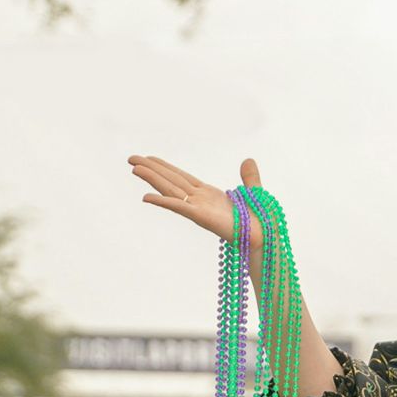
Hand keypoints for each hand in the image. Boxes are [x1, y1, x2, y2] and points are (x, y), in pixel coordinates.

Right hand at [128, 154, 263, 250]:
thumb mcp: (254, 192)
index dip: (165, 167)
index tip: (149, 158)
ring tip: (134, 168)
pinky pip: (179, 207)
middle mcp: (200, 200)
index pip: (182, 177)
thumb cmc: (260, 221)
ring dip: (152, 179)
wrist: (265, 238)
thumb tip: (248, 160)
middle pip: (171, 181)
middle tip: (131, 158)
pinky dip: (164, 201)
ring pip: (170, 190)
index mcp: (209, 194)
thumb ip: (250, 177)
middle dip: (152, 169)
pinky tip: (146, 197)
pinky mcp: (201, 217)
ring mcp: (199, 208)